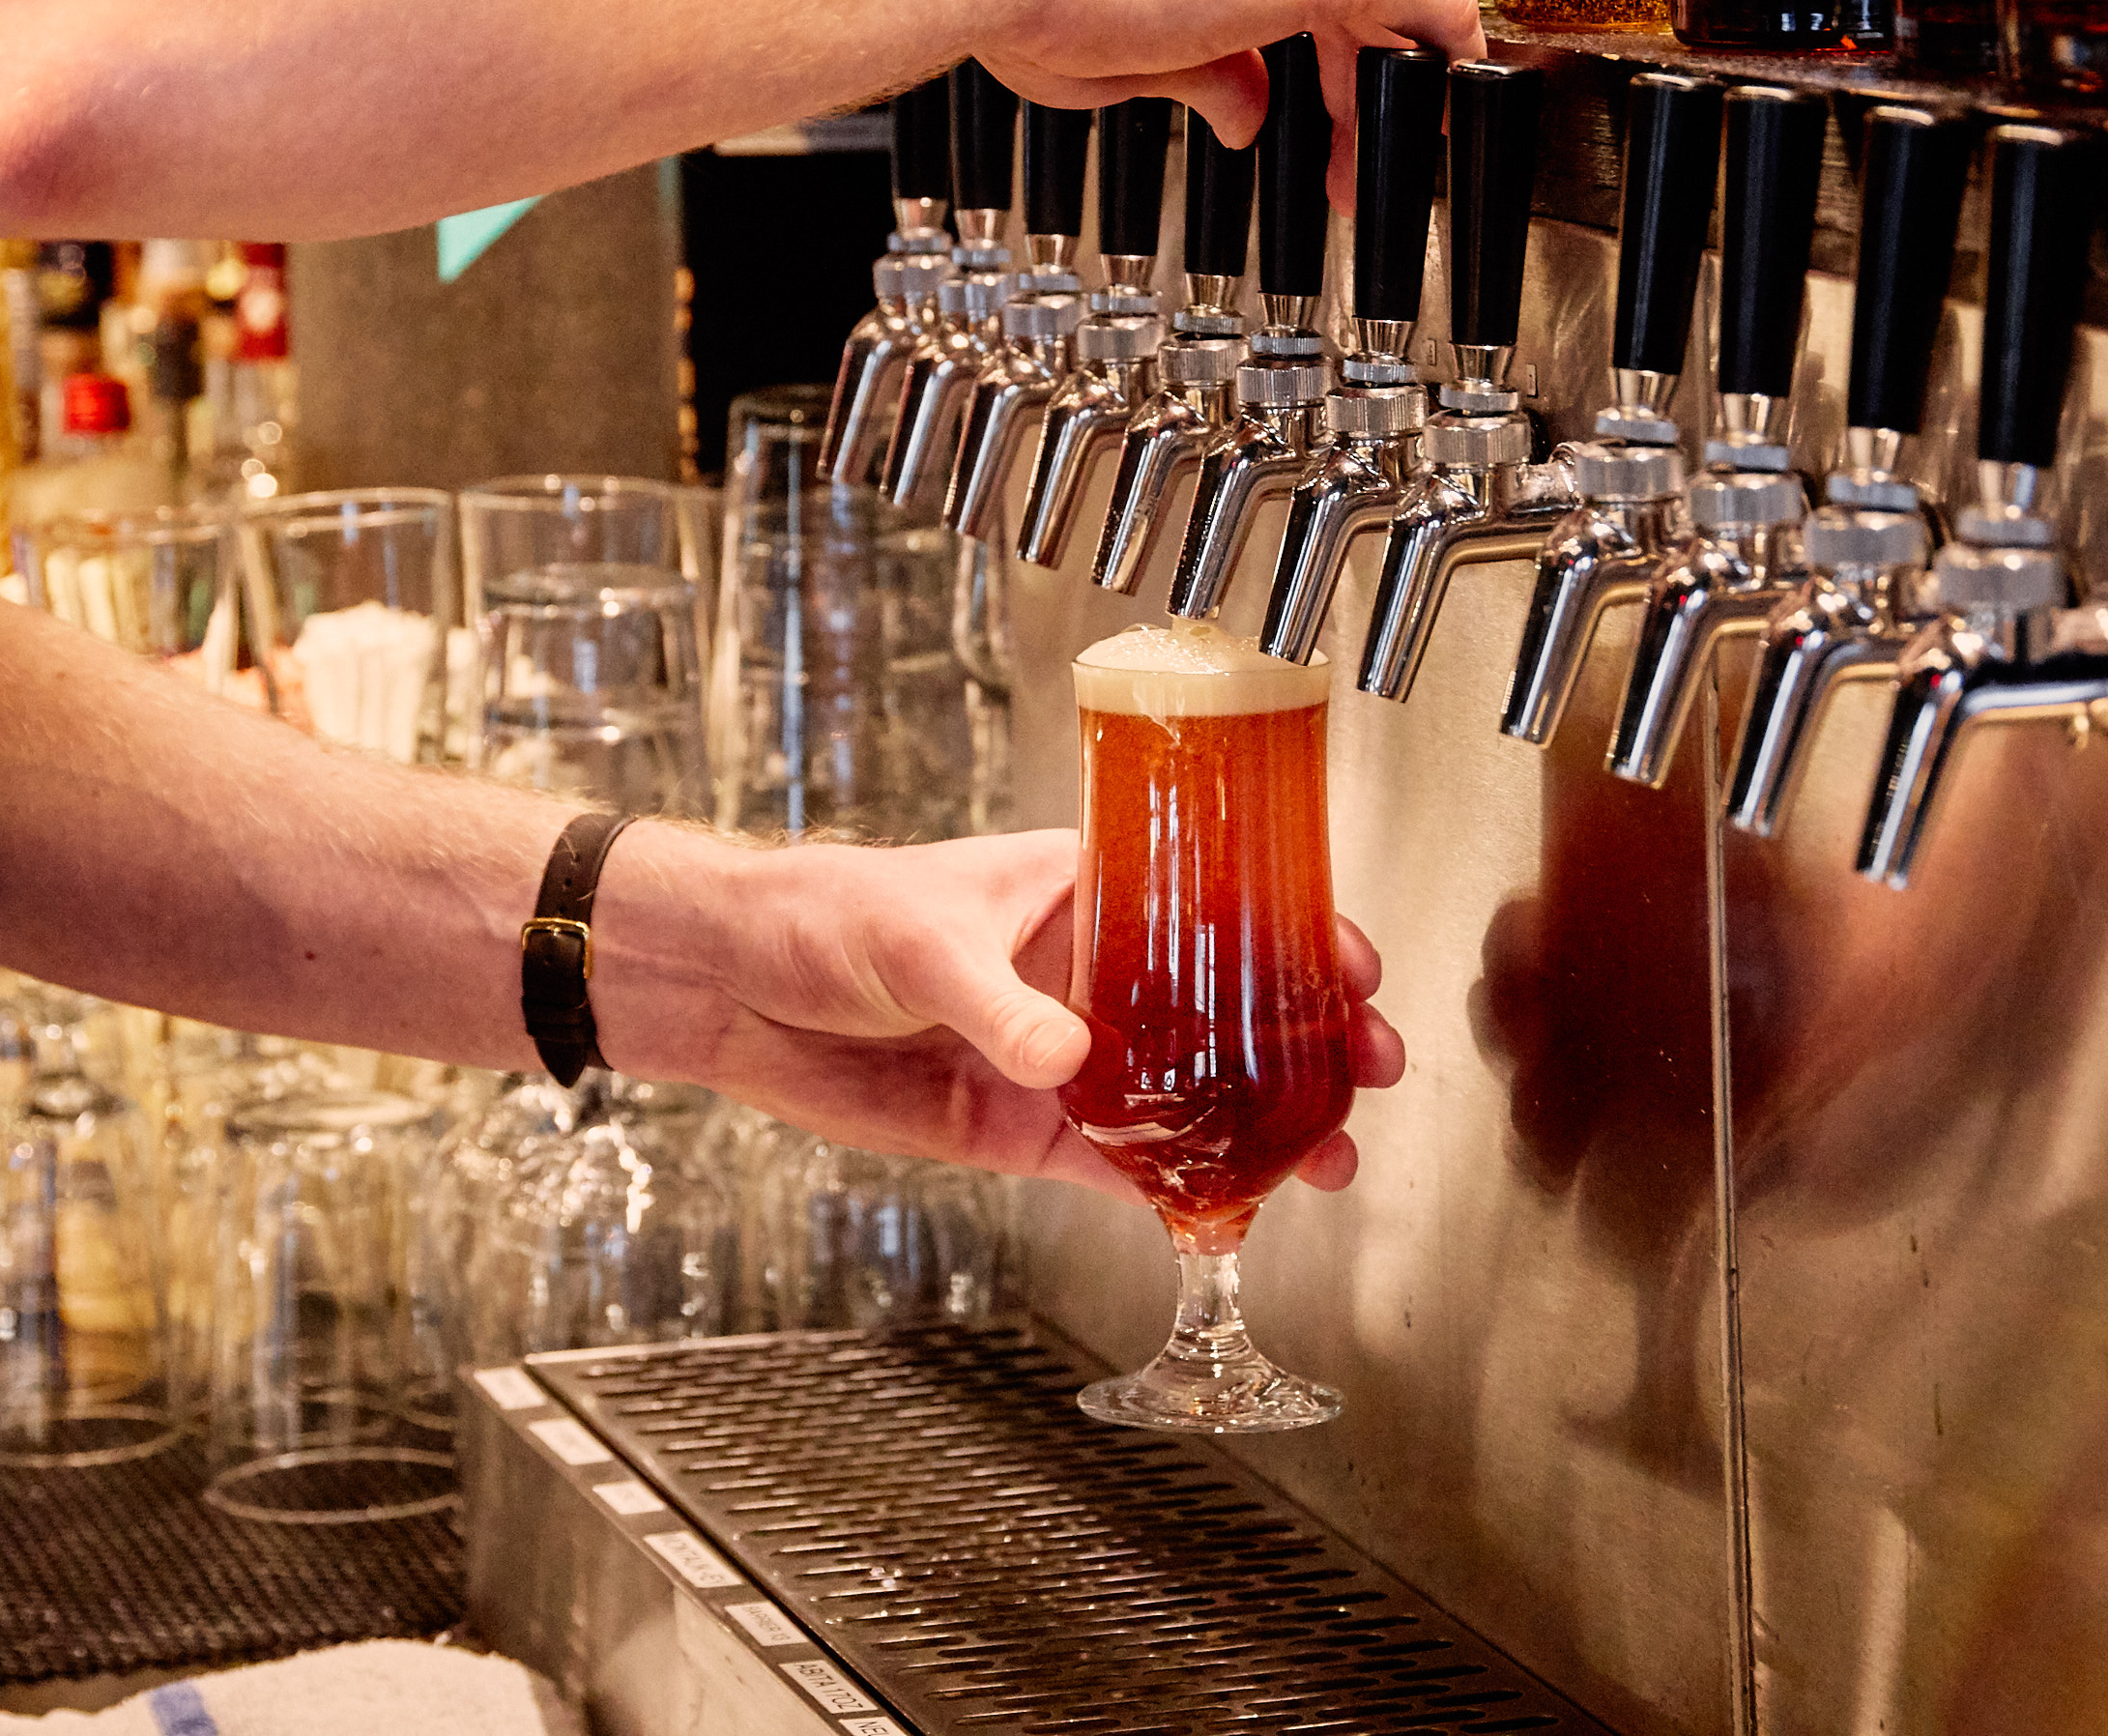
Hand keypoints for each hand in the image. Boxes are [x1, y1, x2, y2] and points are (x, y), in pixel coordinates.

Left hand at [594, 824, 1407, 1199]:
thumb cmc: (826, 914)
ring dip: (1264, 1127)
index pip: (1214, 904)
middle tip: (1366, 1073)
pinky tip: (1236, 1215)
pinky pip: (1124, 1166)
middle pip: (1227, 1009)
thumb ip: (996, 1002)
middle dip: (1309, 1041)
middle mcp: (1091, 977)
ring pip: (1193, 1097)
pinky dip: (1180, 1194)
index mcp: (1084, 893)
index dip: (1296, 933)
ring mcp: (1067, 1057)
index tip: (1351, 966)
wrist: (740, 990)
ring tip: (1326, 1161)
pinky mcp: (1028, 1129)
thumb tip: (1066, 1055)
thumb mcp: (919, 939)